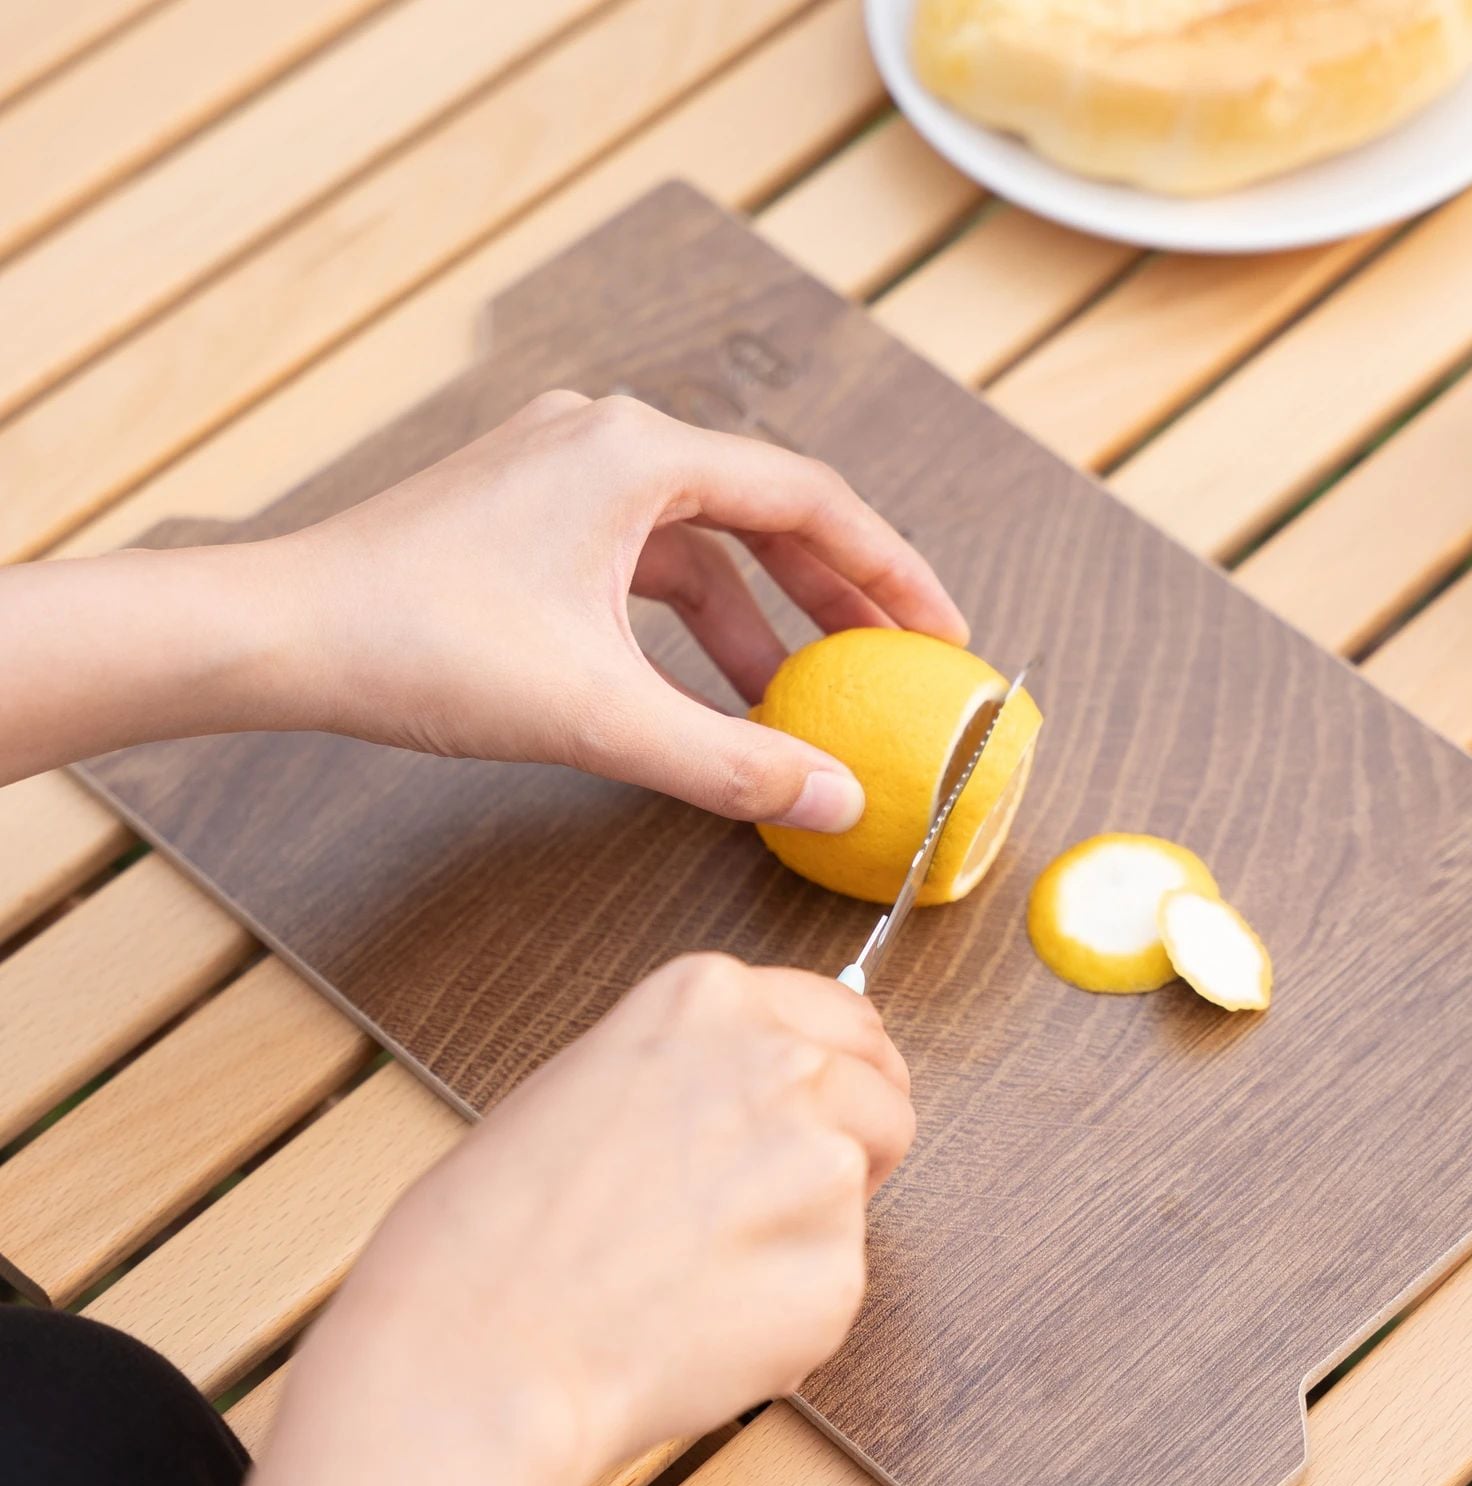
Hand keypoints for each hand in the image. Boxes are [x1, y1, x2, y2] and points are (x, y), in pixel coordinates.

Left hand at [275, 391, 967, 830]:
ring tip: (801, 700)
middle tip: (893, 664)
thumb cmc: (420, 646)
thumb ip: (730, 762)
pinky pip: (644, 561)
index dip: (889, 569)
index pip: (809, 500)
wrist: (277, 634)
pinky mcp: (529, 515)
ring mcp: (563, 472)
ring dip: (758, 620)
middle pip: (763, 513)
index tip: (939, 629)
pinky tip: (705, 686)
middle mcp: (608, 440)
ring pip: (700, 543)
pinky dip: (689, 623)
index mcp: (639, 454)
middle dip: (834, 597)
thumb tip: (837, 802)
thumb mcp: (599, 715)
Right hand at [325, 953, 914, 1485]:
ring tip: (694, 1271)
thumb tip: (765, 1098)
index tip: (839, 1101)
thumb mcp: (589, 1081)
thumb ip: (696, 1071)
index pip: (843, 1016)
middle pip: (880, 1095)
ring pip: (858, 1196)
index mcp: (710, 999)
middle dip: (849, 1144)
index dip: (843, 1070)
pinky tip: (698, 1321)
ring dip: (805, 1230)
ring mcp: (820, 1164)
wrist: (478, 1345)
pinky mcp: (836, 1270)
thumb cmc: (494, 1229)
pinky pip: (833, 1286)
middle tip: (767, 1203)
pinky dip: (786, 1311)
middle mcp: (782, 1063)